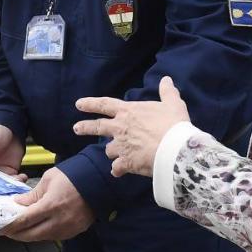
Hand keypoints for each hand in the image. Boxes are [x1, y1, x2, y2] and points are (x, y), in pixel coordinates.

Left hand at [2, 167, 92, 241]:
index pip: (24, 221)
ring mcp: (68, 228)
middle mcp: (59, 221)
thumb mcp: (48, 179)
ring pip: (42, 238)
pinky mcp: (74, 231)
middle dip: (16, 234)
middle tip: (7, 231)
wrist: (98, 182)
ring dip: (30, 235)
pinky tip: (37, 228)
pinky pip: (54, 236)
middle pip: (31, 235)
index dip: (10, 226)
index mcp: (50, 206)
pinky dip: (43, 234)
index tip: (1, 226)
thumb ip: (32, 194)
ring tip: (20, 230)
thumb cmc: (73, 176)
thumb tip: (18, 203)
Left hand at [74, 75, 189, 178]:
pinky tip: (118, 172)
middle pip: (97, 127)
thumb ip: (167, 92)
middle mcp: (120, 128)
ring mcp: (121, 146)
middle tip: (76, 128)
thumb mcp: (173, 104)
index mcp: (128, 111)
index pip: (104, 104)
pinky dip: (117, 170)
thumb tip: (166, 79)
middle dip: (85, 127)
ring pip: (108, 149)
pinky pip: (116, 168)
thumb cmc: (173, 124)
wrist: (175, 149)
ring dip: (111, 151)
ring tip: (114, 155)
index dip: (90, 103)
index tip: (78, 104)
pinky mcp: (126, 162)